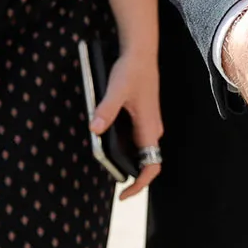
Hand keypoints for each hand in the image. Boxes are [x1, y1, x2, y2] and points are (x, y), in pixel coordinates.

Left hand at [92, 41, 161, 198]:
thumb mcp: (116, 89)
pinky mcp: (144, 117)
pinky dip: (126, 149)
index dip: (139, 185)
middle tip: (110, 183)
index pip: (151, 167)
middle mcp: (152, 129)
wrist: (141, 53)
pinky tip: (109, 143)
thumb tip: (95, 129)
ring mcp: (149, 123)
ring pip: (141, 152)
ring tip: (107, 165)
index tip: (123, 194)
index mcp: (149, 128)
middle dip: (130, 176)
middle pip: (146, 163)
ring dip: (127, 162)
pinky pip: (138, 141)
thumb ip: (105, 110)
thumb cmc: (131, 70)